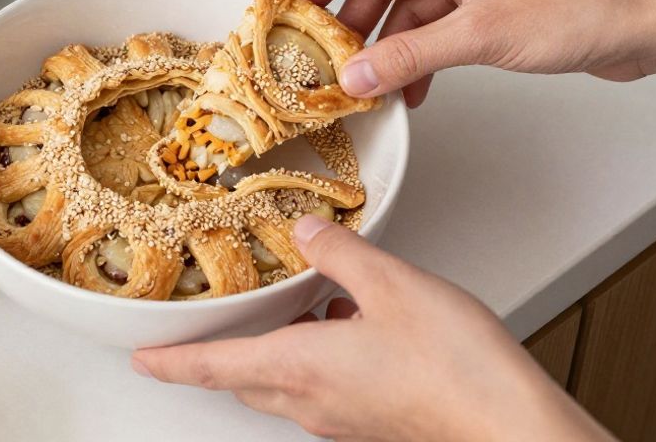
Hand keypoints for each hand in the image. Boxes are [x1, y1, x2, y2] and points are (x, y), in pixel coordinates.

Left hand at [131, 216, 614, 441]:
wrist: (513, 427)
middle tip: (203, 328)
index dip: (170, 361)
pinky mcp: (372, 423)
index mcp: (300, 367)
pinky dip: (315, 358)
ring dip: (273, 351)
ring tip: (287, 309)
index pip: (211, 367)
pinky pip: (322, 390)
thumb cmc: (459, 371)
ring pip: (283, 385)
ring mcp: (343, 419)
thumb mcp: (393, 284)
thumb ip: (339, 253)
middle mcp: (313, 401)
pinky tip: (346, 326)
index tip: (142, 357)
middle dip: (218, 355)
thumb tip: (305, 232)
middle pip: (243, 379)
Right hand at [294, 0, 655, 106]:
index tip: (291, 5)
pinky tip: (409, 88)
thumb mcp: (481, 34)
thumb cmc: (583, 5)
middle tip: (321, 55)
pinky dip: (418, 57)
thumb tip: (357, 73)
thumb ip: (411, 55)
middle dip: (353, 22)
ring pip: (408, 9)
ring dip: (387, 47)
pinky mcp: (489, 5)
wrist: (643, 25)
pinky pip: (435, 28)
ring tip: (364, 81)